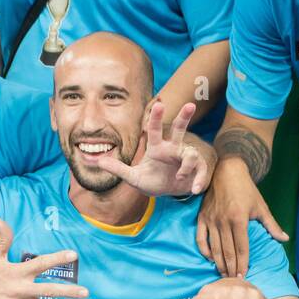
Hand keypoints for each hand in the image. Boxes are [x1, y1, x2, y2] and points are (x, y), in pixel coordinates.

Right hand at [0, 219, 89, 298]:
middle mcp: (18, 289)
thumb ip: (2, 239)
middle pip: (49, 291)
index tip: (73, 254)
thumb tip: (0, 219)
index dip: (57, 258)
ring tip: (14, 295)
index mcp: (15, 272)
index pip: (40, 264)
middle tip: (86, 293)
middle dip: (69, 292)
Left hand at [93, 101, 210, 196]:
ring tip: (179, 177)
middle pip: (179, 128)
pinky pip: (201, 170)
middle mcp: (172, 148)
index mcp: (157, 148)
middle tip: (190, 105)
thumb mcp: (133, 178)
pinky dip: (199, 180)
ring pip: (190, 153)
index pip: (155, 130)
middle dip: (184, 116)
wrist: (167, 193)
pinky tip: (194, 190)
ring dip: (186, 166)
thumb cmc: (151, 181)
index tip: (159, 104)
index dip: (156, 118)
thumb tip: (98, 161)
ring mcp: (185, 157)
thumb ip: (118, 169)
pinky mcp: (197, 168)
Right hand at [196, 161, 286, 277]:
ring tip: (224, 274)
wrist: (227, 171)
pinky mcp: (201, 218)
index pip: (241, 248)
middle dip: (231, 268)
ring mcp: (211, 220)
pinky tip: (210, 259)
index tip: (244, 276)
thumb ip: (272, 225)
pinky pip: (201, 238)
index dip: (242, 264)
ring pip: (214, 248)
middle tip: (233, 281)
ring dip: (219, 263)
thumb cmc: (246, 189)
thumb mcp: (261, 206)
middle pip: (227, 251)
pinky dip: (205, 250)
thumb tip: (285, 239)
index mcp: (239, 219)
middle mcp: (223, 221)